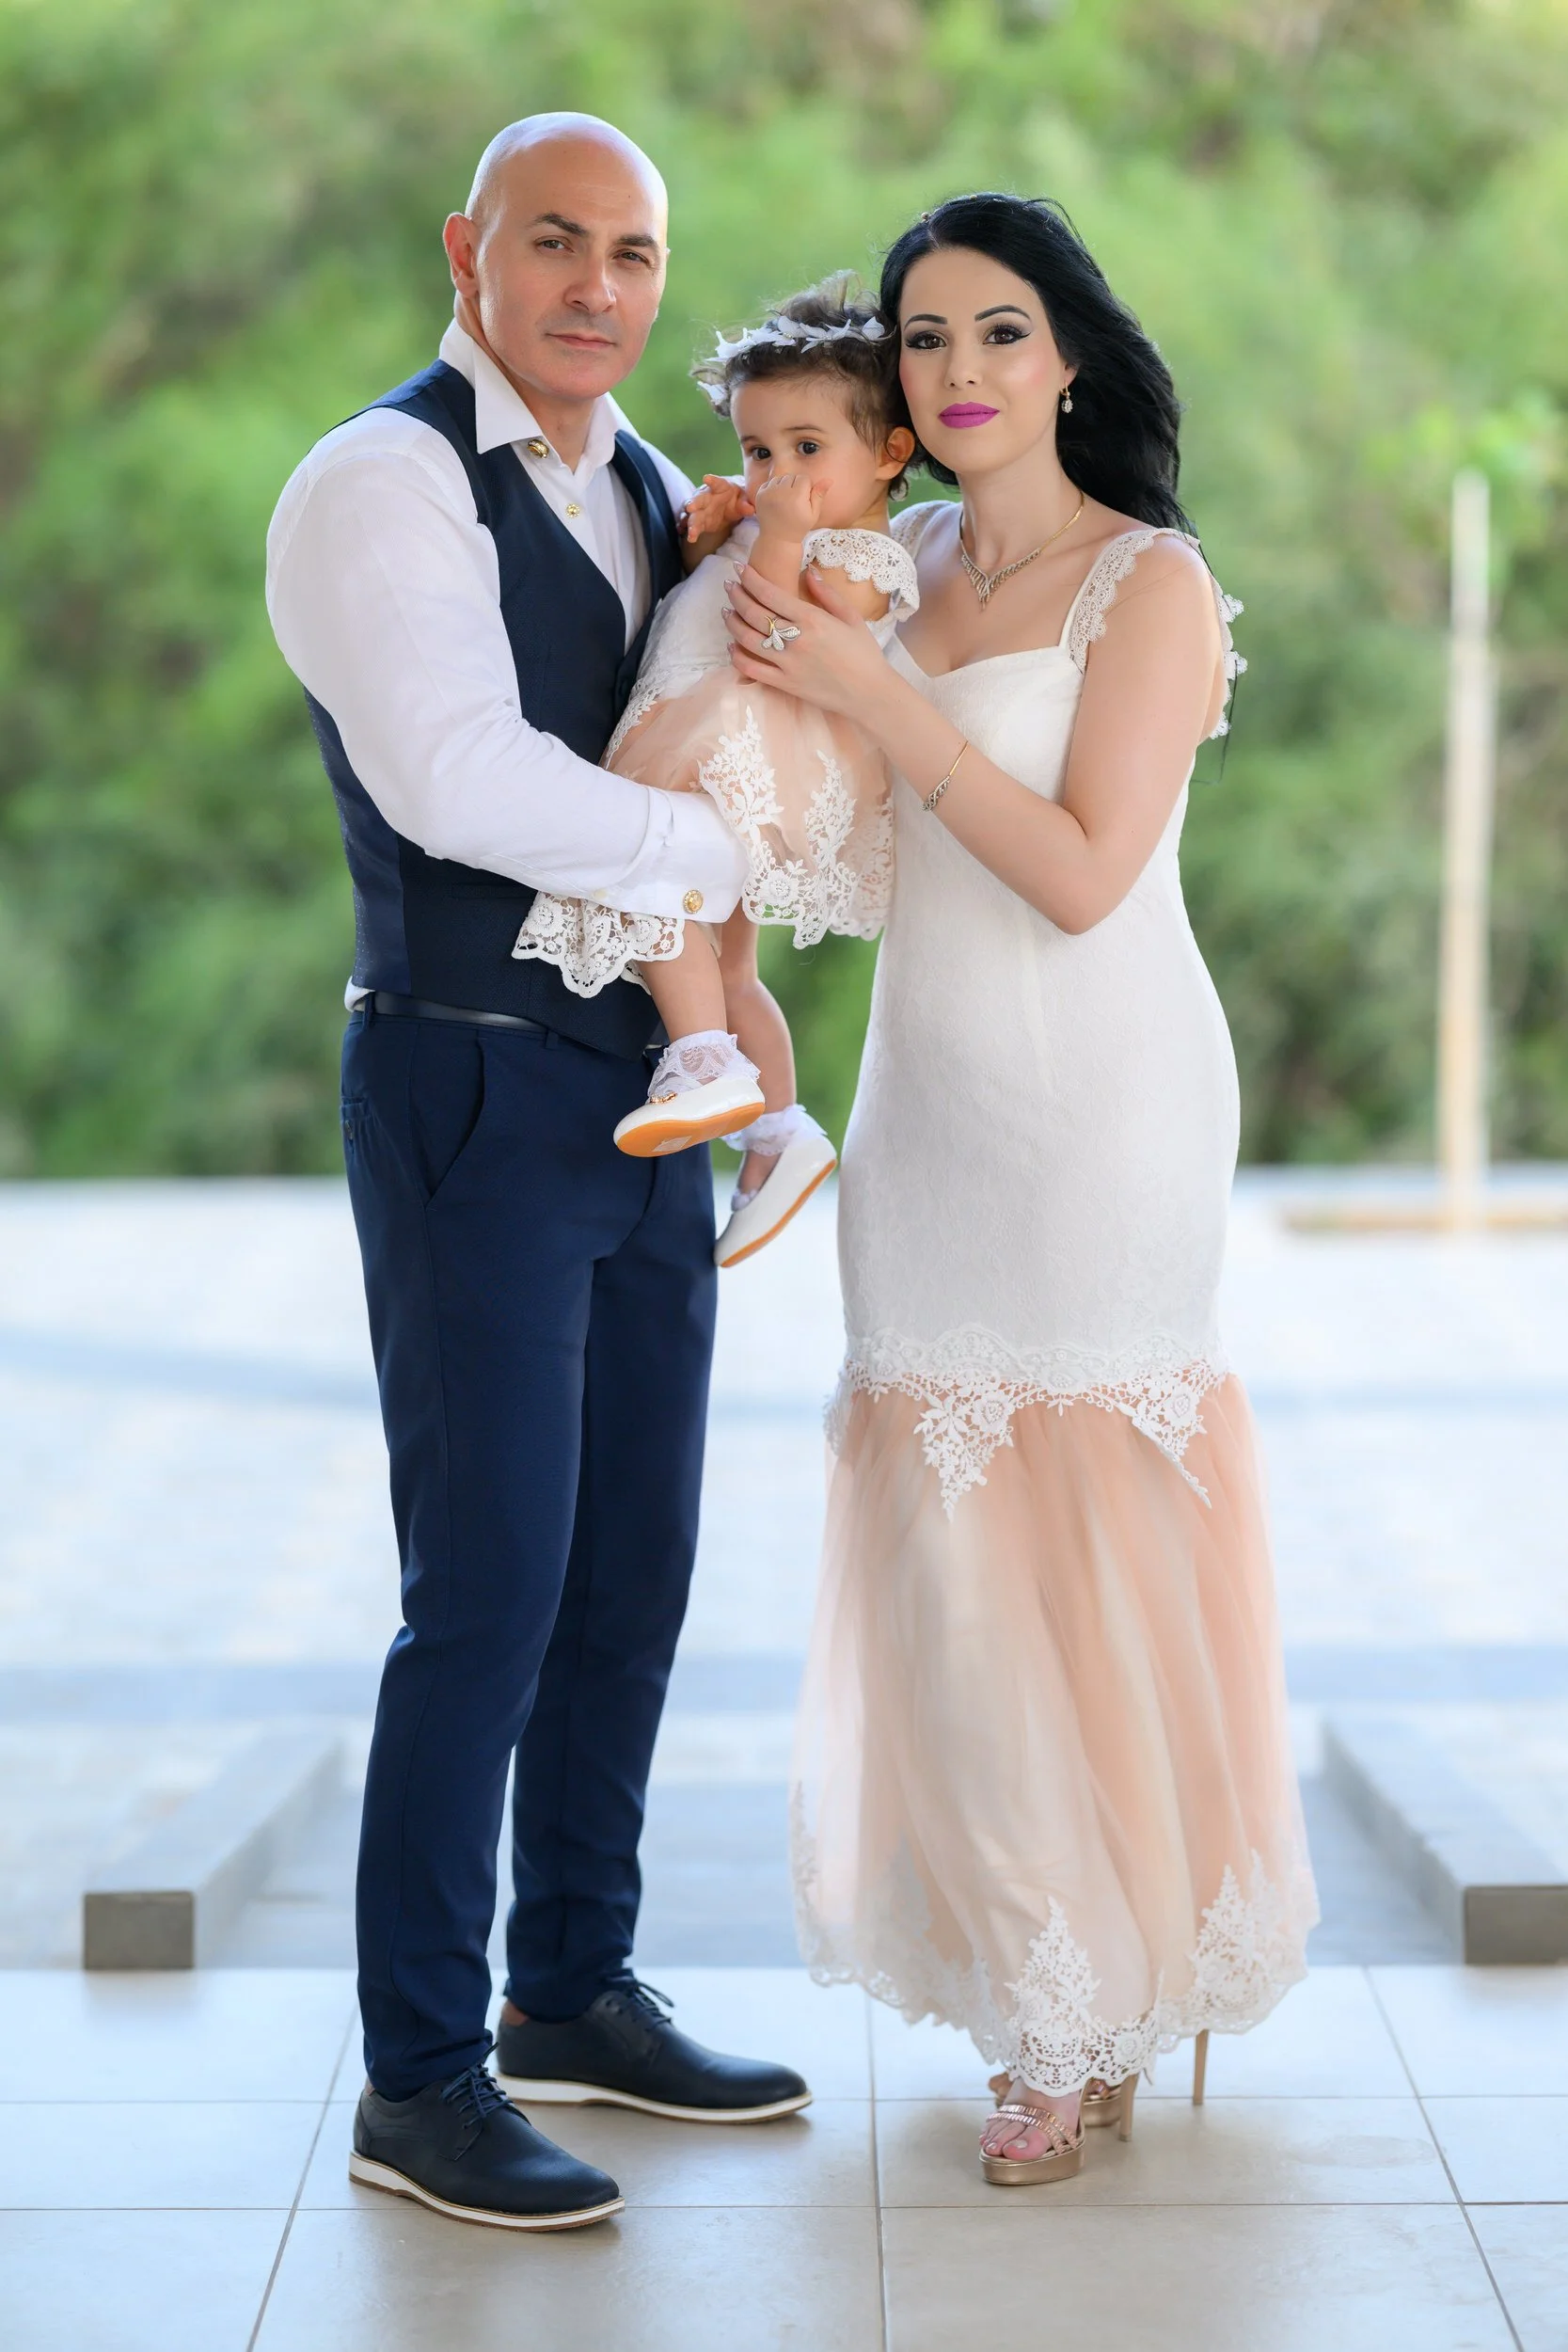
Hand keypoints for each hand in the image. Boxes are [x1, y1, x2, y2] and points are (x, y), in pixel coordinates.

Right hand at [681, 474, 753, 549]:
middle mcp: (706, 496)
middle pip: (699, 499)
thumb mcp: (743, 498)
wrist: (729, 505)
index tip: (706, 478)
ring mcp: (701, 509)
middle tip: (690, 508)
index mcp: (719, 487)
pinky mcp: (700, 521)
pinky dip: (691, 531)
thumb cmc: (735, 497)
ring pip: (694, 514)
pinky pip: (694, 526)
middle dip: (694, 503)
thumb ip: (745, 503)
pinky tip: (691, 538)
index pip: (716, 482)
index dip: (712, 480)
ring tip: (691, 531)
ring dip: (691, 522)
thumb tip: (751, 509)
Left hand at [724, 561, 892, 719]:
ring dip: (732, 624)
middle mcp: (795, 639)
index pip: (770, 594)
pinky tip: (732, 647)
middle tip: (728, 587)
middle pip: (754, 614)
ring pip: (747, 639)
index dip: (750, 579)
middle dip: (736, 597)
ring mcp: (787, 664)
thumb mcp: (851, 617)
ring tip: (727, 613)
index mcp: (811, 619)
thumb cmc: (864, 653)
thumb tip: (807, 571)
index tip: (738, 569)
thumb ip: (827, 594)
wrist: (869, 693)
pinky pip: (752, 670)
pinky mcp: (784, 684)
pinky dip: (737, 657)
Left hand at [752, 470, 826, 542]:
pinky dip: (773, 488)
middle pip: (792, 476)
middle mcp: (781, 492)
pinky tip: (776, 502)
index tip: (804, 500)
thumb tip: (829, 480)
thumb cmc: (798, 526)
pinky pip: (770, 482)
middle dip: (795, 486)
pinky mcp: (759, 494)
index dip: (806, 488)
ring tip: (785, 502)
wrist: (777, 538)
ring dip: (784, 486)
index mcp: (797, 496)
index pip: (804, 478)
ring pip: (781, 478)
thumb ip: (819, 495)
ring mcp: (769, 493)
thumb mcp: (813, 513)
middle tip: (794, 502)